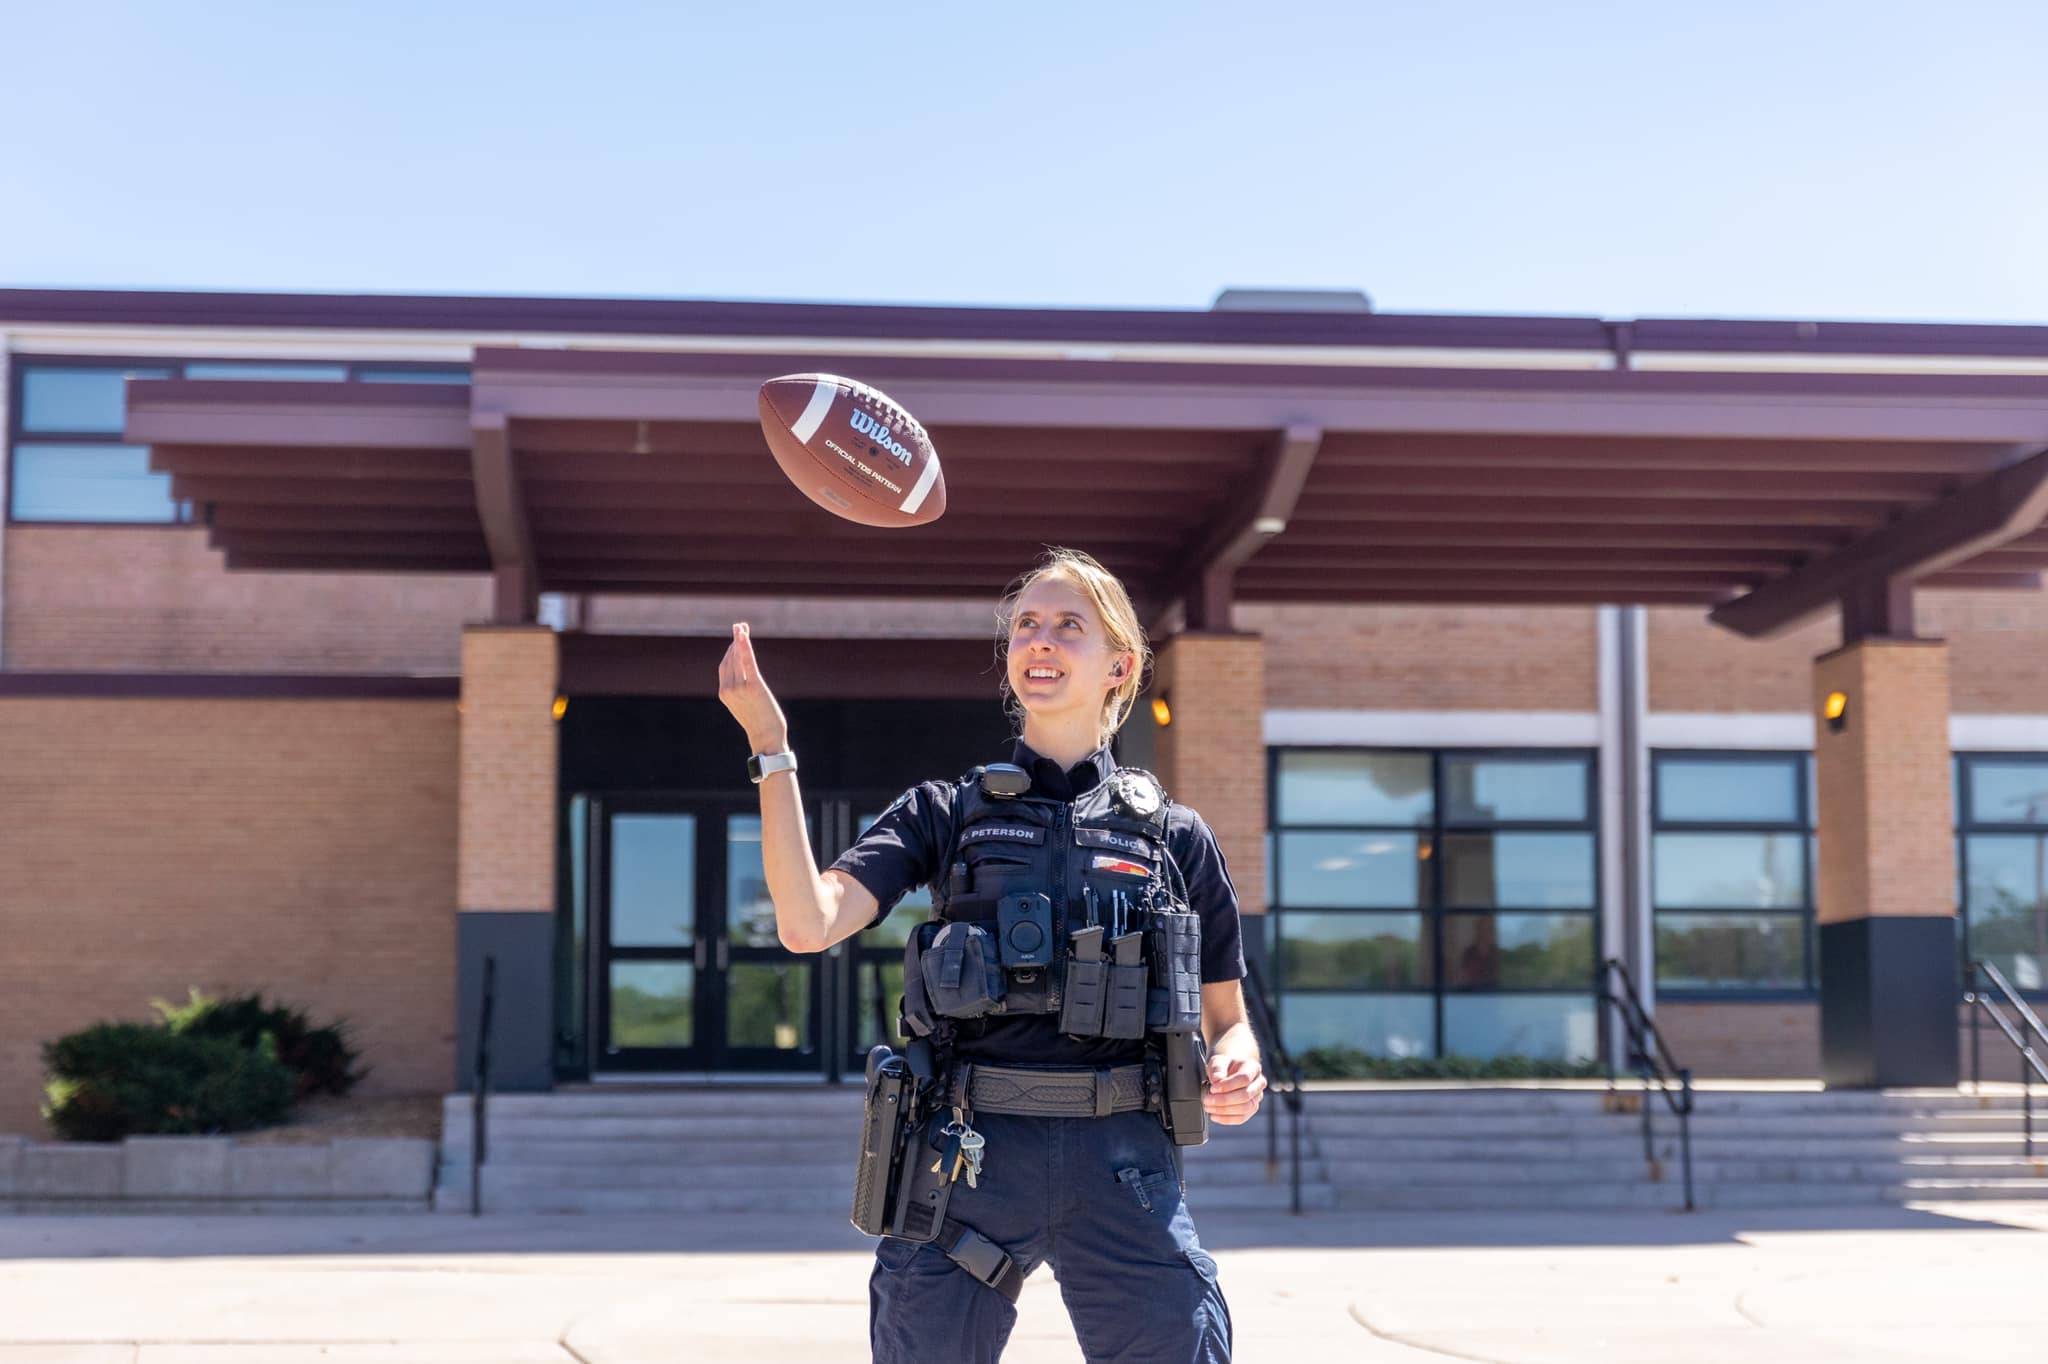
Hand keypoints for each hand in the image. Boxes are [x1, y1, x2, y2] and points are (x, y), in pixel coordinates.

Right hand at [717, 623, 788, 752]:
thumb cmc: (760, 724)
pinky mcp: (753, 686)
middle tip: (740, 626)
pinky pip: (747, 662)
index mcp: (724, 693)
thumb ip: (740, 691)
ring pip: (738, 658)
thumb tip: (745, 680)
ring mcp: (739, 687)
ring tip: (742, 626)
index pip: (724, 666)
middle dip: (735, 641)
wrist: (766, 738)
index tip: (736, 638)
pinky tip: (743, 635)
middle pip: (730, 659)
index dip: (730, 650)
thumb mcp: (745, 706)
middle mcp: (728, 689)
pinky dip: (745, 647)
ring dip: (740, 639)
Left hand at [1202, 1053, 1265, 1124]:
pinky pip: (1241, 1118)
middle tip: (1207, 1100)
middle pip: (1245, 1095)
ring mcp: (1257, 1097)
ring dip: (1224, 1111)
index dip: (1228, 1085)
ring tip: (1209, 1108)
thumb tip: (1217, 1080)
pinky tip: (1215, 1116)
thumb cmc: (1225, 1065)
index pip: (1244, 1079)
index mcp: (1253, 1068)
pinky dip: (1227, 1119)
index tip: (1212, 1088)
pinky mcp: (1251, 1108)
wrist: (1229, 1070)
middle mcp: (1259, 1083)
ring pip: (1244, 1108)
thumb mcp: (1218, 1061)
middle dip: (1224, 1100)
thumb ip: (1217, 1069)